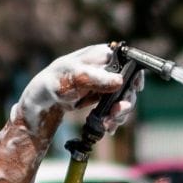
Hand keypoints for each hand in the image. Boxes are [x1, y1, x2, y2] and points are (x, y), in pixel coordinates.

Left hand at [13, 44, 133, 132]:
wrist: (47, 98)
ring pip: (125, 100)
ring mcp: (108, 84)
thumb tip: (119, 81)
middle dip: (125, 102)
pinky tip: (106, 126)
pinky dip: (113, 119)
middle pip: (130, 85)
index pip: (130, 60)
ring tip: (107, 124)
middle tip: (116, 114)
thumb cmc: (57, 80)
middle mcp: (109, 68)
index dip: (136, 74)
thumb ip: (97, 78)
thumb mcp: (76, 77)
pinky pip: (116, 109)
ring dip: (119, 115)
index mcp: (104, 55)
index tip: (135, 88)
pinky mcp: (105, 98)